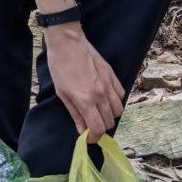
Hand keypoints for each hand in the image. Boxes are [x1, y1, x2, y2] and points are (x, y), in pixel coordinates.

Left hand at [44, 24, 124, 142]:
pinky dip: (115, 101)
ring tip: (98, 112)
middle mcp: (101, 94)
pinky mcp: (113, 75)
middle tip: (91, 125)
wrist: (68, 42)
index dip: (94, 138)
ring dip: (109, 115)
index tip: (89, 139)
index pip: (98, 128)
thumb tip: (81, 130)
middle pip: (109, 121)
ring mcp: (109, 84)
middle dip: (101, 128)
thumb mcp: (62, 93)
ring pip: (118, 110)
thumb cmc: (60, 67)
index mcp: (86, 100)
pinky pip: (121, 95)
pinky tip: (106, 99)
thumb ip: (75, 113)